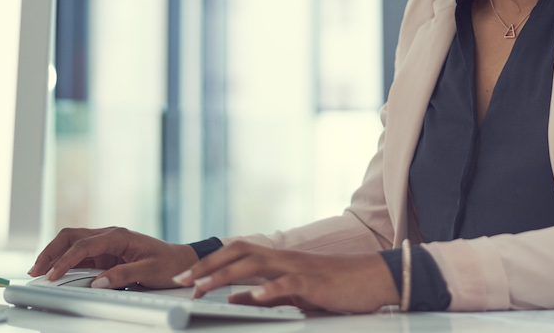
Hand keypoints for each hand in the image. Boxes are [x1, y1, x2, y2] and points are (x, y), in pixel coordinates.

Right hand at [30, 226, 197, 288]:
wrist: (181, 261)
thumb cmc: (169, 263)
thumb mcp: (149, 271)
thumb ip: (124, 276)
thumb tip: (98, 283)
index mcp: (119, 235)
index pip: (84, 245)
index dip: (65, 260)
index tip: (53, 275)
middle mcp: (109, 236)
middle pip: (71, 236)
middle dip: (50, 251)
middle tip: (35, 270)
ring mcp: (106, 245)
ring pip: (72, 244)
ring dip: (54, 256)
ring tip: (38, 272)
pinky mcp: (105, 255)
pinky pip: (80, 256)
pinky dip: (64, 262)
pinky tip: (55, 273)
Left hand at [174, 241, 398, 312]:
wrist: (373, 278)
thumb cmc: (336, 286)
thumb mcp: (295, 293)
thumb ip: (265, 295)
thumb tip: (235, 301)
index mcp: (278, 260)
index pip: (236, 254)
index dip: (209, 263)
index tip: (184, 277)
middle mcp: (283, 258)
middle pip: (237, 252)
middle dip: (206, 265)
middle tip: (180, 280)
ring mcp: (297, 268)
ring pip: (254, 265)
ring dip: (224, 276)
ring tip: (201, 288)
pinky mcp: (313, 282)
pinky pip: (286, 283)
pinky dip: (267, 289)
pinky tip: (252, 297)